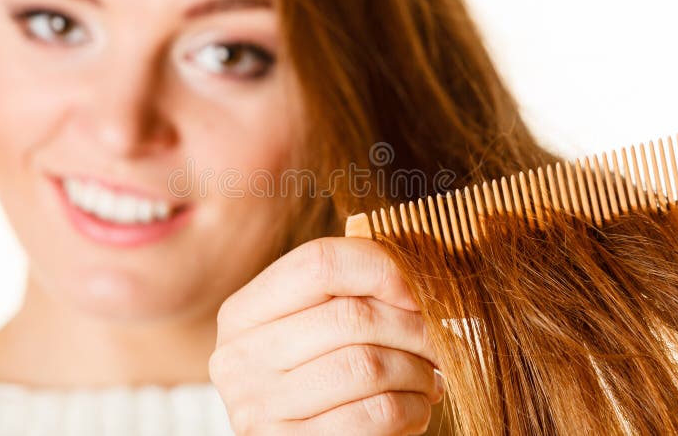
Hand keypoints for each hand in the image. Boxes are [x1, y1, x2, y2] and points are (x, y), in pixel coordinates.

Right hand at [209, 237, 442, 435]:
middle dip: (413, 327)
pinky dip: (412, 408)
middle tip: (438, 341)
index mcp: (243, 313)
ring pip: (368, 365)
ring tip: (428, 377)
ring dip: (417, 370)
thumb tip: (417, 274)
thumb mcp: (312, 330)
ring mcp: (259, 407)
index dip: (379, 268)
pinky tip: (414, 407)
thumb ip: (347, 294)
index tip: (416, 291)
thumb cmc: (316, 381)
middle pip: (350, 316)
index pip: (317, 263)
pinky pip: (375, 414)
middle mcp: (240, 358)